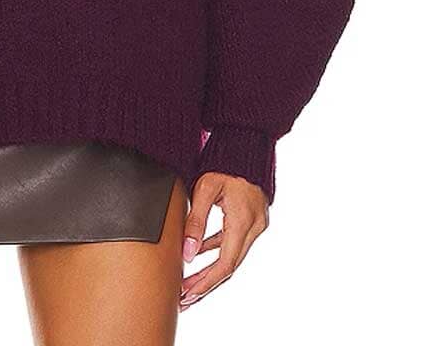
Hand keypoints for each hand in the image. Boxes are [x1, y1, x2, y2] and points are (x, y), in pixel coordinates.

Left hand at [179, 171, 268, 309]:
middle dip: (206, 284)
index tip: (187, 294)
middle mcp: (254, 226)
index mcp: (243, 221)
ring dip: (211, 271)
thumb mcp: (205, 188)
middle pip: (230, 266)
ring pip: (232, 256)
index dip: (206, 282)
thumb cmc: (224, 160)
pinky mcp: (252, 219)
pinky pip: (233, 242)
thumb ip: (195, 221)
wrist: (247, 142)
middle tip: (184, 299)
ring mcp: (256, 223)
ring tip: (188, 285)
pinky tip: (198, 256)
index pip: (225, 264)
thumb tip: (186, 254)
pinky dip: (216, 251)